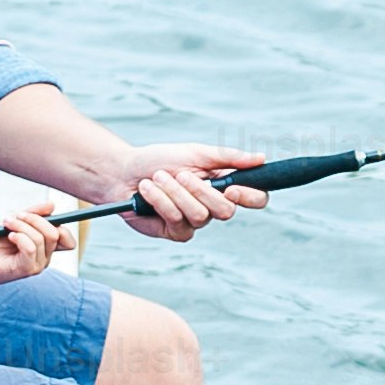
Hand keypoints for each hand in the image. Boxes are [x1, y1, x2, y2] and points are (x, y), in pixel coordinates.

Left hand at [0, 205, 60, 297]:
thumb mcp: (15, 221)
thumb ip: (33, 214)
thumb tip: (52, 205)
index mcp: (44, 247)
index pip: (66, 238)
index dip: (59, 223)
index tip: (38, 213)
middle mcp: (44, 257)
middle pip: (56, 233)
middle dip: (35, 219)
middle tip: (16, 216)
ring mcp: (37, 265)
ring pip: (42, 238)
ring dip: (22, 226)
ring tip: (7, 225)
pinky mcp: (26, 270)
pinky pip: (31, 248)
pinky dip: (20, 237)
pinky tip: (9, 236)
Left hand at [115, 143, 266, 243]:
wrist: (123, 172)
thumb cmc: (159, 160)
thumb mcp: (196, 152)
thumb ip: (228, 157)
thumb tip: (260, 158)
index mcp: (223, 185)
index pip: (254, 198)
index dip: (251, 197)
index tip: (233, 187)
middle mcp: (213, 206)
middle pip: (227, 211)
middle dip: (201, 191)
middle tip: (181, 174)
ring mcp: (195, 221)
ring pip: (200, 215)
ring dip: (175, 192)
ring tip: (158, 178)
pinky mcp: (176, 232)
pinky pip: (178, 221)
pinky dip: (161, 201)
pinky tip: (148, 190)